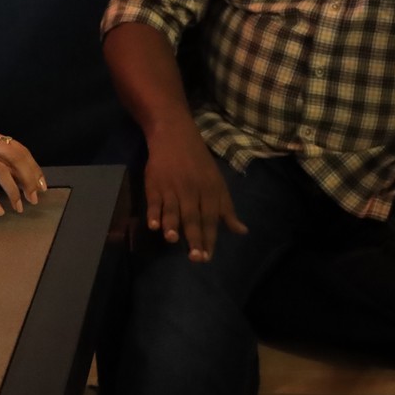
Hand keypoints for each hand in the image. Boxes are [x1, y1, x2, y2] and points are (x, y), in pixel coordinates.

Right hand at [142, 124, 245, 261]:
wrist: (175, 136)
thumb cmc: (199, 164)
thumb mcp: (218, 183)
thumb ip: (226, 209)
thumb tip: (241, 231)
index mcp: (210, 191)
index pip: (211, 218)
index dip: (209, 238)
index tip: (208, 257)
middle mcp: (192, 191)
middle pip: (193, 217)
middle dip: (194, 237)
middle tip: (196, 258)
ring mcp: (172, 188)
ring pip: (173, 209)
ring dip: (172, 224)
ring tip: (173, 239)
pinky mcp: (154, 185)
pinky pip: (154, 201)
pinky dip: (153, 213)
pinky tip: (153, 225)